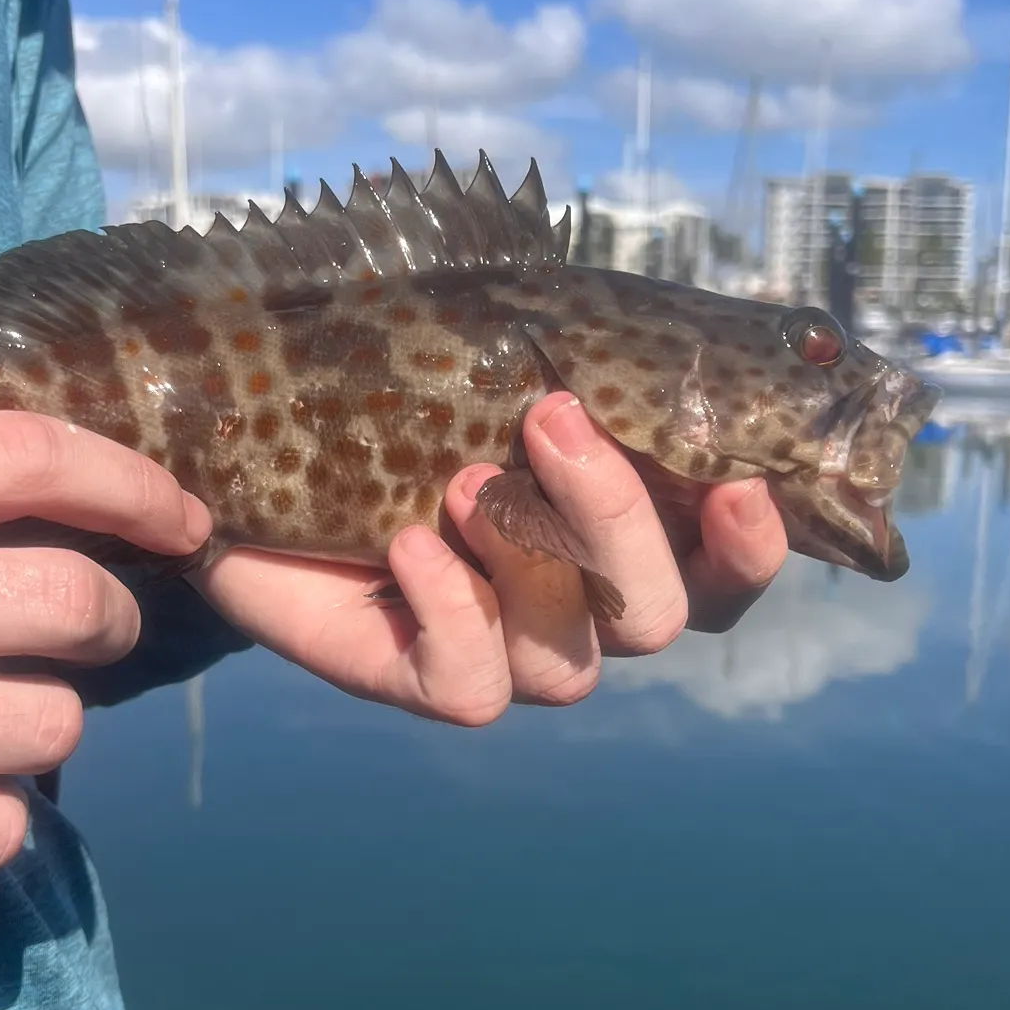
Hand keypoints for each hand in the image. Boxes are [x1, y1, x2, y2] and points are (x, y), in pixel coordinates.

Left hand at [194, 391, 786, 725]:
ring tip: (463, 479)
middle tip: (552, 419)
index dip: (749, 547)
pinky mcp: (417, 680)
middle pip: (658, 616)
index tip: (740, 479)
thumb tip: (633, 321)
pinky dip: (452, 611)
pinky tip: (409, 545)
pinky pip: (472, 688)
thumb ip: (554, 358)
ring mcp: (500, 654)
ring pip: (569, 663)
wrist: (260, 467)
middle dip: (618, 520)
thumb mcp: (476, 371)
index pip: (719, 576)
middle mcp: (574, 611)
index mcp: (611, 542)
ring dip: (529, 562)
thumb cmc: (389, 411)